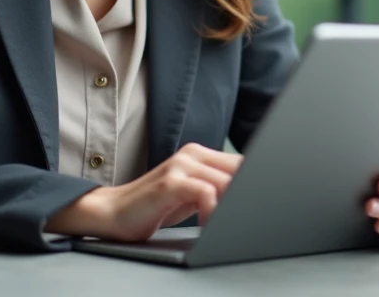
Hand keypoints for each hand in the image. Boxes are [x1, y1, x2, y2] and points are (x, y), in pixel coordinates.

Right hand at [44, 143, 241, 240]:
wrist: (113, 213)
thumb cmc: (155, 208)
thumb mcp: (191, 195)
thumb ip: (216, 189)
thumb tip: (251, 197)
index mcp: (200, 154)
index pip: (242, 163)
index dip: (257, 182)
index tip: (266, 203)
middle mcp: (192, 154)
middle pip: (239, 169)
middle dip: (249, 195)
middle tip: (251, 217)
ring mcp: (181, 165)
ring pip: (226, 181)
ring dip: (233, 206)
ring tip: (230, 224)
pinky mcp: (170, 182)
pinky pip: (206, 192)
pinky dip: (214, 211)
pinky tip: (208, 225)